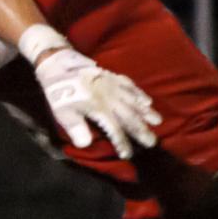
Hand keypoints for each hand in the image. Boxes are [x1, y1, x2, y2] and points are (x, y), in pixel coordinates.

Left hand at [29, 43, 160, 156]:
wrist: (60, 64)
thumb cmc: (60, 91)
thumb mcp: (63, 112)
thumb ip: (75, 128)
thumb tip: (86, 144)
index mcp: (99, 108)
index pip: (114, 129)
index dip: (122, 143)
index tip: (128, 155)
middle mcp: (110, 98)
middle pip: (129, 117)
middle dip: (141, 131)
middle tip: (152, 142)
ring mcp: (113, 86)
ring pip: (134, 101)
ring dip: (146, 112)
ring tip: (158, 122)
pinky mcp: (112, 77)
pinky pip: (130, 86)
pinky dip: (140, 94)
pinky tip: (147, 100)